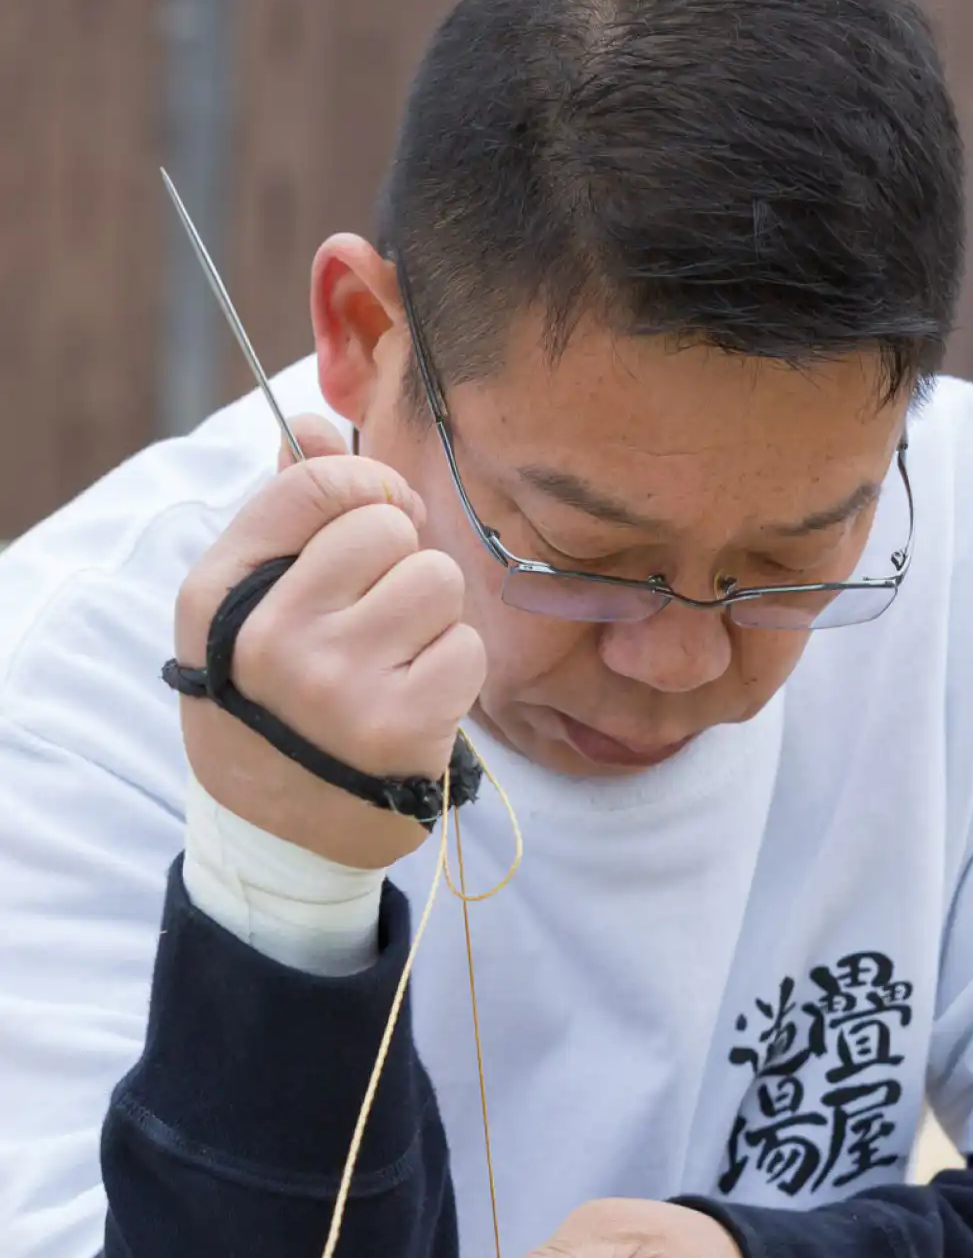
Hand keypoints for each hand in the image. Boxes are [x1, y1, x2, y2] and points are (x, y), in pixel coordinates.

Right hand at [175, 415, 486, 866]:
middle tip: (378, 617)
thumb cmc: (267, 702)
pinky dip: (453, 672)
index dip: (368, 485)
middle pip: (390, 527)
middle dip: (400, 563)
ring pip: (437, 582)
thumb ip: (283, 513)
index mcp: (221, 592)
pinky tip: (415, 699)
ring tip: (396, 660)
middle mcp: (273, 634)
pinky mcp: (400, 726)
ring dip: (432, 619)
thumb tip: (315, 423)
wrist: (277, 834)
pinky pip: (466, 649)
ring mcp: (338, 683)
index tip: (378, 520)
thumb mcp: (242, 607)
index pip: (316, 480)